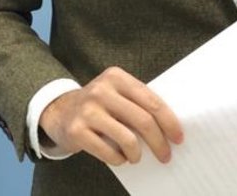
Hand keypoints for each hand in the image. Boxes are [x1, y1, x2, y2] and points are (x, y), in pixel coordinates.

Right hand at [38, 66, 182, 165]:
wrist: (59, 110)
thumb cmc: (98, 105)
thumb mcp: (116, 94)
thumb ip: (138, 103)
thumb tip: (169, 129)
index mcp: (116, 77)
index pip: (151, 101)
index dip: (169, 122)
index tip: (178, 138)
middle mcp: (101, 90)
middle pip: (143, 120)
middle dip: (159, 143)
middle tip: (165, 156)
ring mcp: (87, 110)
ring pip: (128, 139)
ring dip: (137, 153)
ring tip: (136, 156)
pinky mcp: (77, 130)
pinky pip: (109, 152)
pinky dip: (119, 160)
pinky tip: (119, 157)